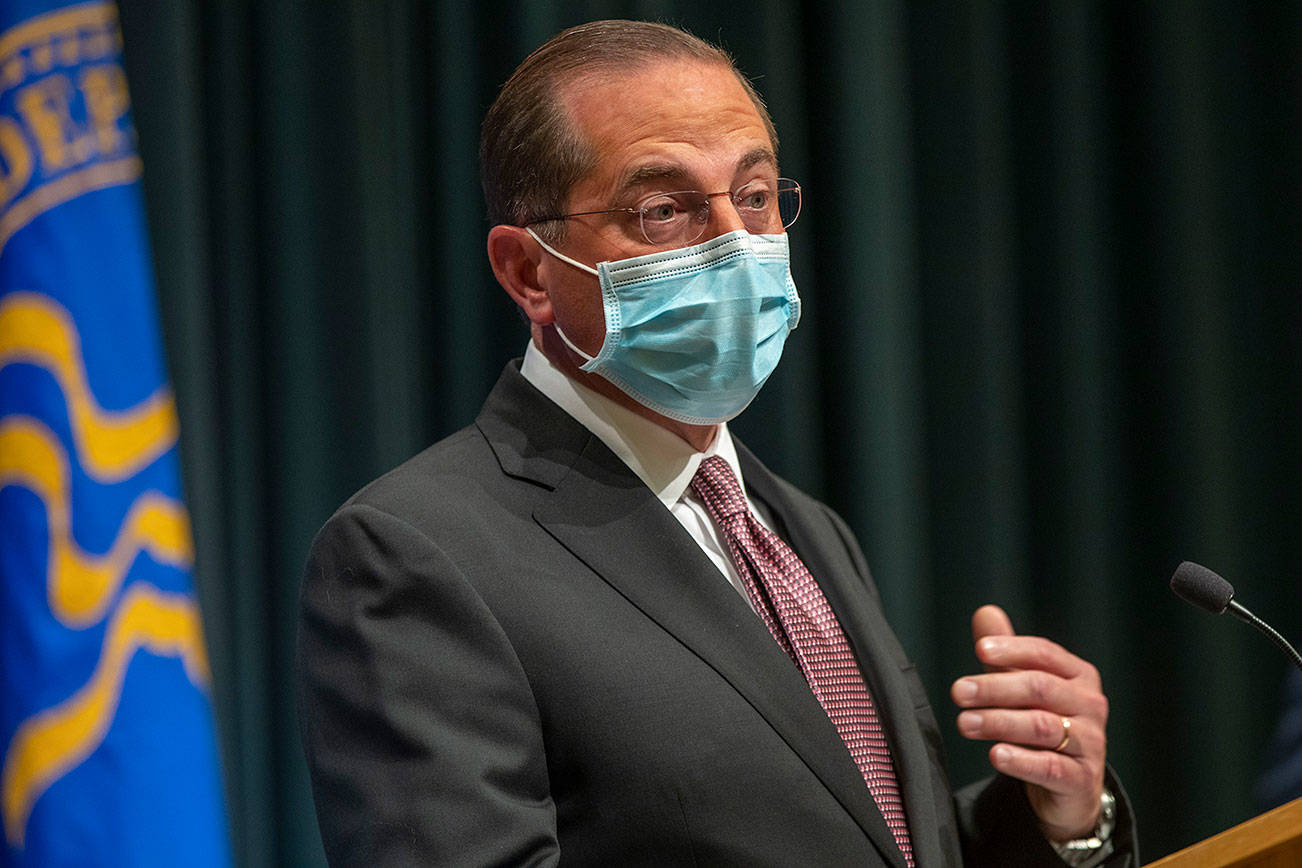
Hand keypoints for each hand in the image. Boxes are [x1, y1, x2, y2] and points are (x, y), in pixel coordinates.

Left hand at [950, 605, 1107, 840]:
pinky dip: (1022, 761)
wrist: (1067, 783)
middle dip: (995, 687)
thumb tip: (985, 612)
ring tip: (965, 722)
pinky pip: (1051, 767)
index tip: (980, 650)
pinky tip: (996, 755)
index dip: (1012, 650)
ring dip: (999, 722)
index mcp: (1078, 675)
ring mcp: (1091, 743)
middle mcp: (1090, 705)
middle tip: (958, 691)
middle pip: (1040, 687)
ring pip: (1042, 726)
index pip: (1044, 653)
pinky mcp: (1082, 779)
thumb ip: (1004, 656)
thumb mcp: (1022, 687)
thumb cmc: (1041, 722)